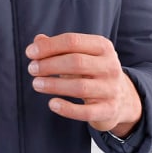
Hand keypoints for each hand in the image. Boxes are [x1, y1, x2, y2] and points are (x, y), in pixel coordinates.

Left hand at [25, 32, 141, 135]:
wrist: (121, 99)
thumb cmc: (92, 72)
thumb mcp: (79, 55)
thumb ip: (58, 48)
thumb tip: (38, 40)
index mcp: (103, 47)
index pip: (72, 41)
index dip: (49, 46)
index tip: (30, 53)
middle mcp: (110, 66)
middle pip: (76, 62)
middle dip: (49, 65)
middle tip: (32, 69)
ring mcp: (111, 89)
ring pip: (80, 87)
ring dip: (53, 85)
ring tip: (36, 84)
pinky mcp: (108, 110)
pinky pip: (86, 112)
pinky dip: (67, 109)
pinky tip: (52, 104)